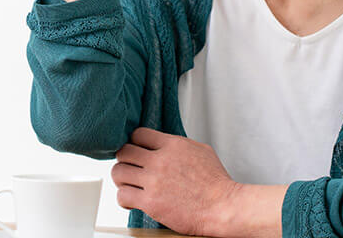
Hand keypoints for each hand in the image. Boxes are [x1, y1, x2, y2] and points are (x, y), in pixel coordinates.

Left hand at [111, 127, 240, 236]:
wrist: (223, 207)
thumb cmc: (216, 183)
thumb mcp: (200, 150)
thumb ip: (178, 144)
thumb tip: (163, 143)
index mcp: (172, 145)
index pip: (138, 134)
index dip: (135, 143)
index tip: (136, 152)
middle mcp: (160, 160)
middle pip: (124, 152)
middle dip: (125, 160)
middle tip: (130, 168)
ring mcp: (154, 181)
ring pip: (118, 172)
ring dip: (121, 179)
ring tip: (128, 184)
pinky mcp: (151, 202)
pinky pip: (122, 195)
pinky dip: (124, 198)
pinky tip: (132, 200)